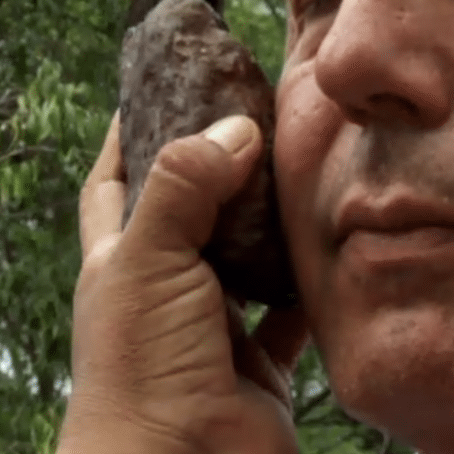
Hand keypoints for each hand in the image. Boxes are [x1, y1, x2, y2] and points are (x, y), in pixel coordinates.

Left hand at [55, 115, 306, 453]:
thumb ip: (184, 186)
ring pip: (248, 255)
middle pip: (192, 210)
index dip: (136, 132)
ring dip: (273, 221)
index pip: (117, 181)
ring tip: (306, 168)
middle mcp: (166, 290)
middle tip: (261, 117)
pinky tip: (336, 246)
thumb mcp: (148, 260)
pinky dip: (314, 282)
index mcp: (121, 262)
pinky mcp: (262, 360)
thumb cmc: (143, 369)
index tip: (169, 84)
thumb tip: (235, 128)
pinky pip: (295, 308)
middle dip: (219, 167)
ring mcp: (215, 326)